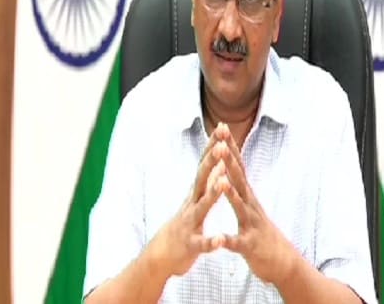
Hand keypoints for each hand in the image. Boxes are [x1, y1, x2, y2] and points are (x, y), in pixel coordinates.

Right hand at [151, 130, 230, 276]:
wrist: (160, 257)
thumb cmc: (183, 225)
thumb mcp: (195, 199)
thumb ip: (205, 181)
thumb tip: (216, 159)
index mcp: (195, 193)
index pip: (205, 165)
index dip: (213, 147)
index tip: (222, 127)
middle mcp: (191, 204)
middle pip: (202, 179)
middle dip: (212, 162)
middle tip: (222, 145)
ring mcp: (189, 223)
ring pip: (202, 207)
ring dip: (213, 194)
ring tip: (223, 181)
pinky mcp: (190, 245)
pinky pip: (201, 243)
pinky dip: (210, 241)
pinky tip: (220, 240)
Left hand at [216, 124, 294, 284]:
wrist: (284, 263)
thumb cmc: (262, 233)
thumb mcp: (251, 205)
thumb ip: (241, 186)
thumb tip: (234, 164)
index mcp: (247, 196)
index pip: (237, 166)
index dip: (229, 147)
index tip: (221, 127)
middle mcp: (251, 205)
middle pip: (238, 178)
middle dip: (229, 159)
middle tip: (221, 140)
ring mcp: (251, 224)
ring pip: (240, 207)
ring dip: (231, 194)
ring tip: (221, 180)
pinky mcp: (250, 246)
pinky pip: (237, 243)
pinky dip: (228, 240)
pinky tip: (220, 238)